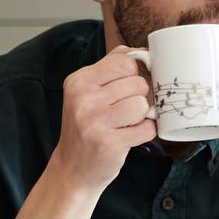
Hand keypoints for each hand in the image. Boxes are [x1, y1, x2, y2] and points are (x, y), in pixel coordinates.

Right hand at [47, 45, 156, 192]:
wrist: (72, 168)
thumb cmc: (86, 127)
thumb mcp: (88, 92)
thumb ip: (111, 66)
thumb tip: (141, 50)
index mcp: (79, 81)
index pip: (125, 62)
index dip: (134, 75)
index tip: (127, 88)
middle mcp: (83, 98)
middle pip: (137, 83)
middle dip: (138, 97)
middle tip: (123, 111)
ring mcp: (94, 121)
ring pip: (142, 105)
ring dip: (141, 116)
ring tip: (124, 124)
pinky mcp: (108, 143)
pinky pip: (146, 128)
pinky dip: (144, 132)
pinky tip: (129, 136)